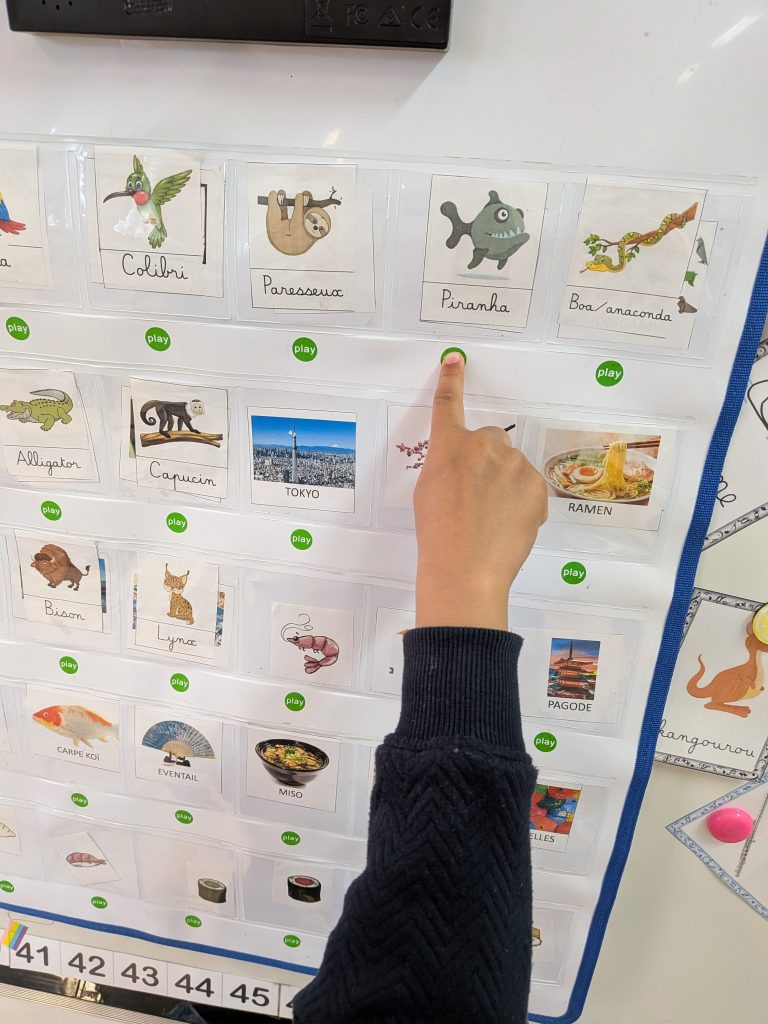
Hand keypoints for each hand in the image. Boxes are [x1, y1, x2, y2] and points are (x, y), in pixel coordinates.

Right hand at [414, 354, 547, 629]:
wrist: (466, 570)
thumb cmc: (438, 535)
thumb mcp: (428, 492)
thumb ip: (447, 466)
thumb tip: (466, 466)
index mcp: (449, 447)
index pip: (447, 405)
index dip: (451, 382)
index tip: (455, 361)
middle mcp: (483, 447)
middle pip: (491, 440)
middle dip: (486, 459)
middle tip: (476, 495)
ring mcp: (514, 465)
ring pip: (512, 466)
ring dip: (505, 483)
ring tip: (491, 519)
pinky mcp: (537, 486)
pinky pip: (530, 487)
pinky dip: (522, 502)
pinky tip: (507, 525)